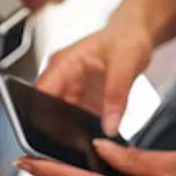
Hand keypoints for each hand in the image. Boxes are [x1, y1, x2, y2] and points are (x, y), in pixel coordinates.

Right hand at [36, 21, 152, 135]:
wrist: (135, 34)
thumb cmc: (126, 37)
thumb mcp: (126, 62)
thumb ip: (117, 94)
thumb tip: (109, 125)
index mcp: (63, 63)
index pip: (40, 93)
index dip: (42, 114)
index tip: (56, 132)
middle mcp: (62, 79)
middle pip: (47, 111)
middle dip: (59, 129)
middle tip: (78, 141)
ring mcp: (70, 92)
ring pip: (61, 121)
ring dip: (73, 132)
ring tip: (92, 138)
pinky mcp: (81, 102)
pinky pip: (77, 122)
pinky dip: (86, 131)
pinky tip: (99, 132)